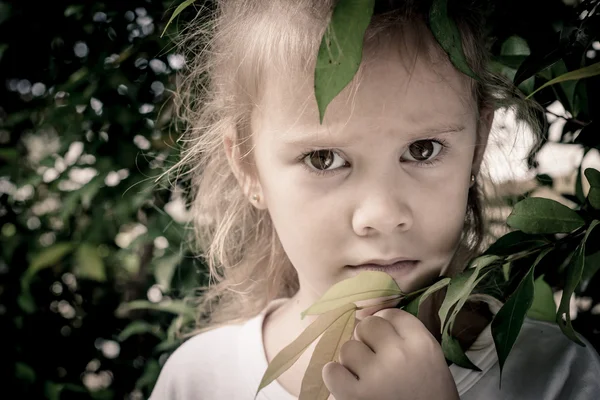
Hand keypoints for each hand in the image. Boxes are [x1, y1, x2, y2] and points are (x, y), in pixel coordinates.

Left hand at [322, 308, 458, 399]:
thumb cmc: (431, 396)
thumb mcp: (430, 360)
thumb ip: (407, 337)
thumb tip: (370, 316)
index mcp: (422, 345)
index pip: (392, 314)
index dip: (385, 325)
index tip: (385, 340)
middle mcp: (399, 355)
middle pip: (367, 325)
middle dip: (367, 340)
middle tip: (375, 359)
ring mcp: (376, 375)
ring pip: (348, 348)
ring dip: (353, 362)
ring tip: (366, 377)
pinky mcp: (355, 396)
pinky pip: (331, 371)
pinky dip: (336, 378)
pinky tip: (349, 385)